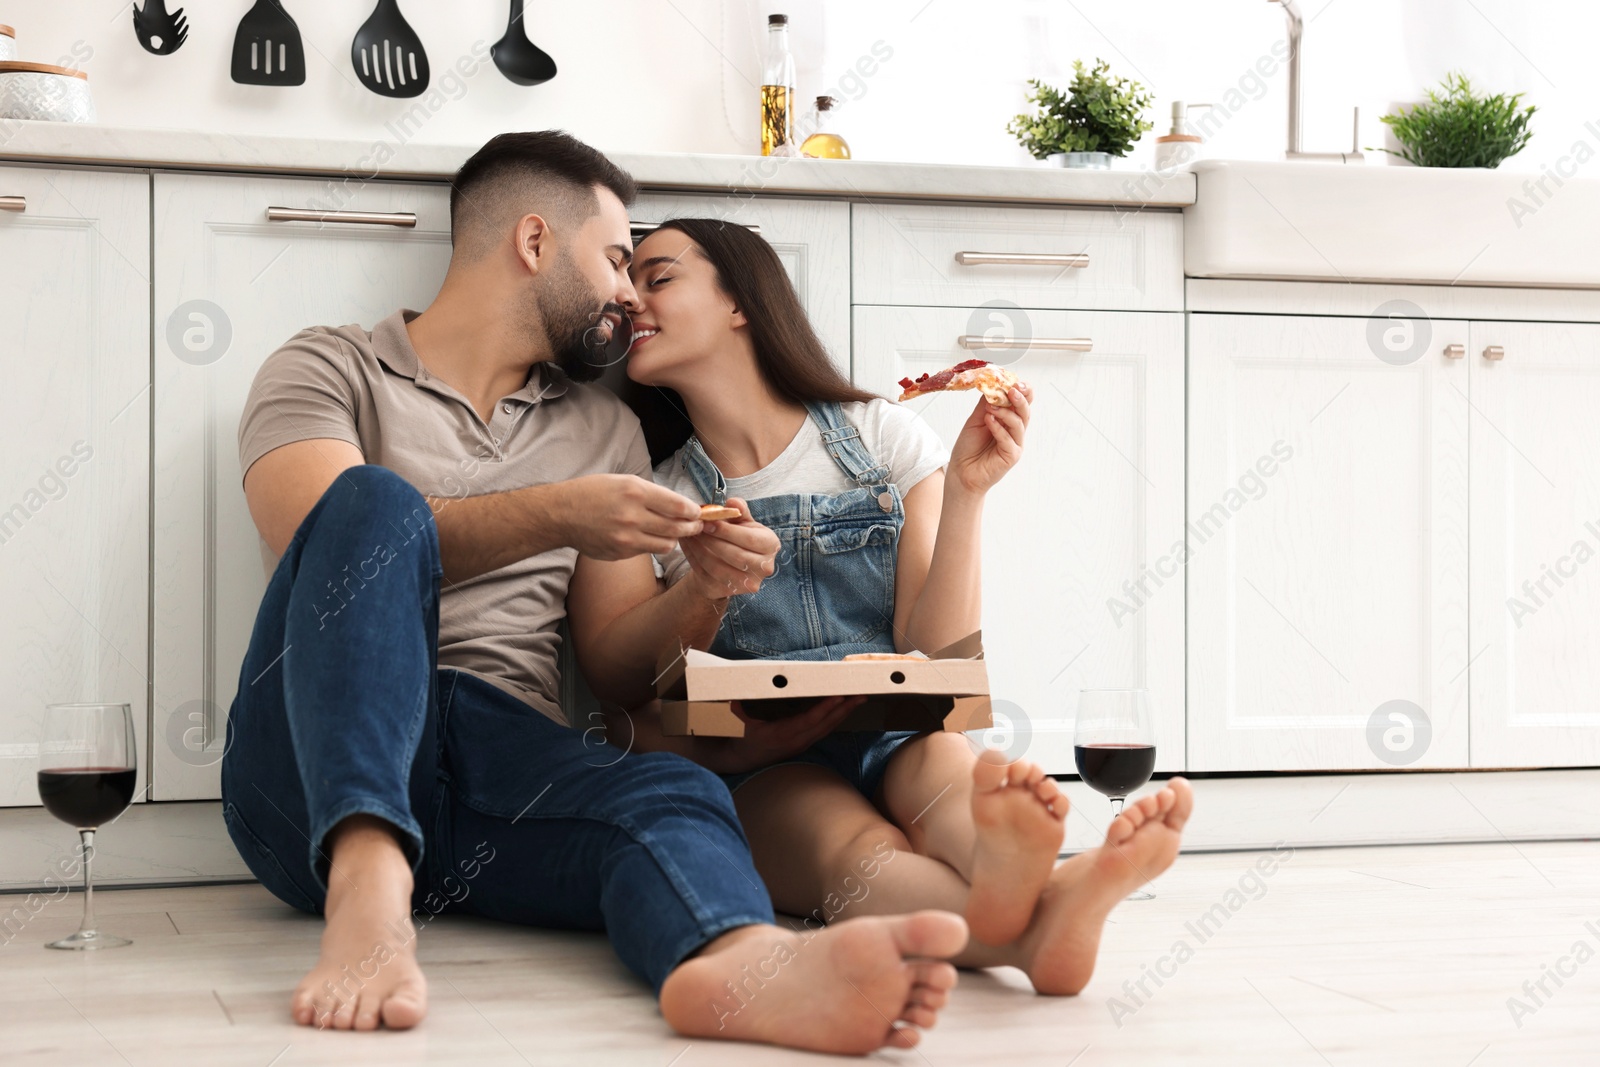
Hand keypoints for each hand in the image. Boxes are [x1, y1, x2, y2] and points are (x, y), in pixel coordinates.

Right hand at [553, 474, 703, 560]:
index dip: (693, 511)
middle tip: (697, 526)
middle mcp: (633, 516)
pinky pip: (648, 551)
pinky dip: (654, 544)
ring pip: (666, 544)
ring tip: (675, 533)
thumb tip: (680, 505)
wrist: (562, 514)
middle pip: (677, 527)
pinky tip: (650, 537)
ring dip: (674, 539)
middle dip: (692, 528)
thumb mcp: (623, 482)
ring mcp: (627, 538)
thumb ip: (652, 494)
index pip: (678, 505)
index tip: (698, 512)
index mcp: (635, 492)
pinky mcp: (621, 553)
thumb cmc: (593, 493)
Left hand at [678, 497, 779, 601]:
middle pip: (736, 556)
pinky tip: (687, 546)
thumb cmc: (737, 536)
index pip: (749, 539)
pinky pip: (707, 576)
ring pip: (719, 568)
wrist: (727, 561)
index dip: (727, 531)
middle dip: (712, 541)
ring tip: (690, 535)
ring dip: (700, 550)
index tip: (708, 522)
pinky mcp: (727, 592)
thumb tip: (733, 502)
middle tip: (696, 528)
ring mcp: (747, 583)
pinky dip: (693, 559)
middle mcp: (764, 567)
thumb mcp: (741, 521)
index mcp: (770, 545)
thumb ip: (739, 510)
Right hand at [698, 695, 866, 773]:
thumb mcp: (735, 722)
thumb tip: (732, 692)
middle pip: (825, 724)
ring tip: (859, 698)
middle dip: (844, 708)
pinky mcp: (803, 743)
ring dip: (844, 713)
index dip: (824, 709)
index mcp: (780, 734)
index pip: (808, 720)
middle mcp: (795, 740)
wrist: (740, 760)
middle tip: (860, 693)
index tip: (838, 696)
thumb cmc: (739, 737)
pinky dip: (836, 718)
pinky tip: (845, 708)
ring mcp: (800, 743)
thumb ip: (736, 708)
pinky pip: (824, 730)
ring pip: (827, 727)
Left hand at [948, 384, 1030, 495]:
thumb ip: (986, 404)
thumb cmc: (968, 448)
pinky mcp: (1011, 456)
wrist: (961, 472)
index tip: (1014, 381)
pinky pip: (1009, 439)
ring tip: (990, 407)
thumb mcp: (976, 420)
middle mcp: (1014, 431)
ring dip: (1005, 412)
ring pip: (1019, 424)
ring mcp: (1014, 444)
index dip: (1022, 391)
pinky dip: (999, 428)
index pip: (1022, 402)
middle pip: (1025, 411)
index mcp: (1008, 420)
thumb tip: (992, 384)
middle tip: (1011, 389)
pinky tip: (989, 420)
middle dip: (1020, 398)